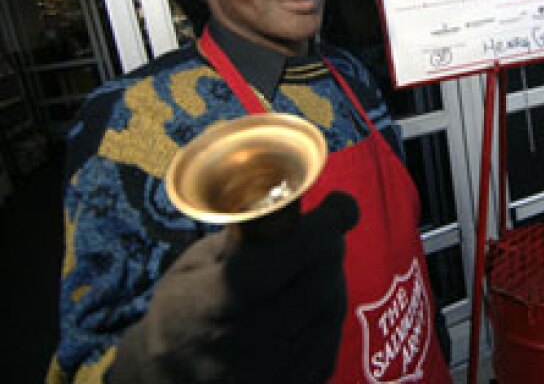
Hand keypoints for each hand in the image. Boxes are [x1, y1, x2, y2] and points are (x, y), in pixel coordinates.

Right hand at [108, 191, 358, 383]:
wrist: (176, 380)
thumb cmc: (184, 309)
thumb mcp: (194, 265)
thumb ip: (241, 238)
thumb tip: (288, 204)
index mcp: (209, 307)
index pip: (273, 267)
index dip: (315, 232)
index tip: (340, 204)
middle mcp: (245, 348)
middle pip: (317, 284)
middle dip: (331, 244)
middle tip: (326, 226)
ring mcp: (276, 373)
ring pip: (332, 305)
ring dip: (331, 272)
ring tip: (309, 261)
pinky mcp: (301, 382)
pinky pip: (333, 330)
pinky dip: (329, 303)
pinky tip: (308, 296)